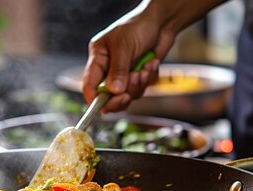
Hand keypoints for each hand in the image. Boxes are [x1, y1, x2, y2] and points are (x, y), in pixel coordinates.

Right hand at [82, 0, 223, 111]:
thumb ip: (118, 70)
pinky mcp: (139, 76)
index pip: (90, 83)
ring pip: (127, 94)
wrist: (163, 21)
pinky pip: (142, 88)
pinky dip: (148, 78)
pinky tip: (152, 63)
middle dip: (120, 96)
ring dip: (137, 85)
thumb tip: (113, 92)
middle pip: (109, 95)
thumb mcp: (124, 47)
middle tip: (127, 95)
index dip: (93, 97)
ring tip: (144, 70)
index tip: (101, 106)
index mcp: (99, 57)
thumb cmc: (139, 26)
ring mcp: (125, 73)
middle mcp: (109, 67)